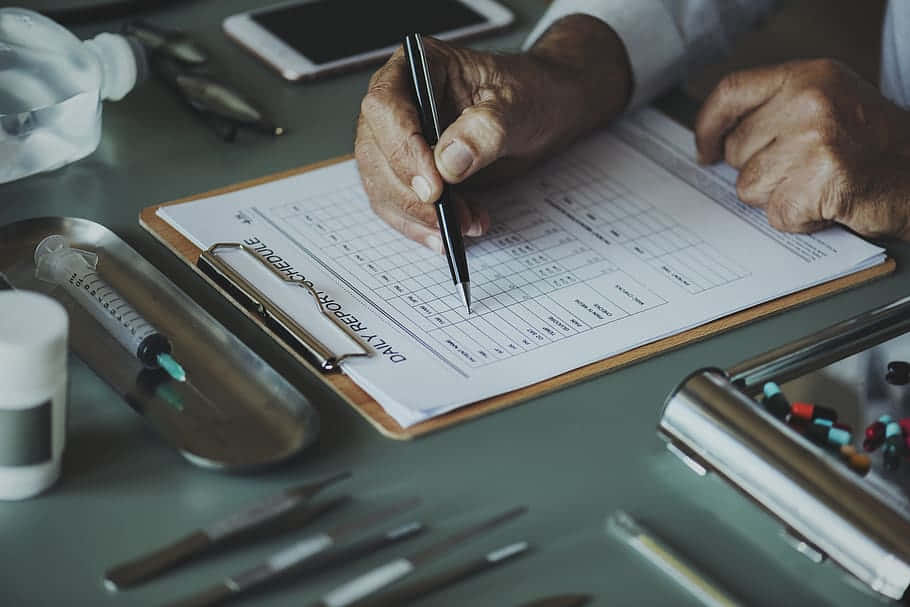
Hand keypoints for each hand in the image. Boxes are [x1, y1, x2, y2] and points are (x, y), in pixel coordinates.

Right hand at [355, 15, 631, 249]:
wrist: (542, 113)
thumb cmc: (529, 95)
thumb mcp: (517, 106)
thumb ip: (485, 130)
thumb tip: (448, 163)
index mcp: (416, 67)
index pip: (385, 106)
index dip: (402, 148)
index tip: (434, 186)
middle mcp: (397, 102)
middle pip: (376, 153)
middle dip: (411, 194)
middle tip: (448, 218)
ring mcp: (397, 140)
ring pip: (382, 186)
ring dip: (419, 217)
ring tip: (467, 224)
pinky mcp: (407, 174)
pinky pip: (398, 206)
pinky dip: (423, 226)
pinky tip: (455, 233)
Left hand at [696, 59, 909, 238]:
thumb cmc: (873, 146)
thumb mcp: (828, 104)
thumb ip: (776, 111)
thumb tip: (718, 141)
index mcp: (809, 77)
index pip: (732, 91)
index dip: (709, 124)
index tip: (704, 149)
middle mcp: (809, 102)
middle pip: (738, 148)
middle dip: (759, 169)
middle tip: (802, 169)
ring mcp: (813, 141)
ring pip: (749, 185)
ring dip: (778, 196)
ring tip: (817, 184)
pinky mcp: (817, 181)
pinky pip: (776, 213)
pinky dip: (798, 219)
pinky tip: (826, 203)